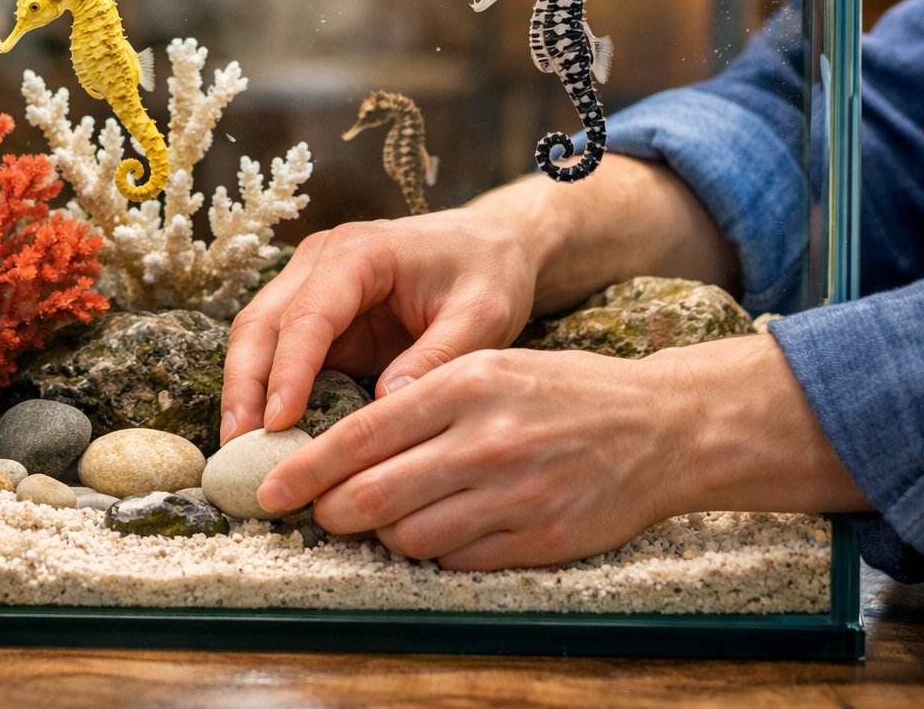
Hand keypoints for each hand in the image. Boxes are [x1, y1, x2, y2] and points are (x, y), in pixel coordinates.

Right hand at [221, 208, 540, 443]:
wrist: (488, 247)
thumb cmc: (487, 274)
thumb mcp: (482, 315)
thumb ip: (438, 357)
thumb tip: (386, 406)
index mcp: (358, 253)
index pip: (308, 315)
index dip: (289, 371)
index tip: (279, 423)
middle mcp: (319, 263)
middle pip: (261, 323)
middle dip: (245, 386)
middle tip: (238, 447)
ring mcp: (308, 286)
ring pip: (256, 338)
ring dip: (243, 392)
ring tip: (239, 450)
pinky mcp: (313, 316)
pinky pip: (275, 354)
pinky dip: (263, 393)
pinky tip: (262, 437)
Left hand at [254, 333, 870, 569]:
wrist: (661, 425)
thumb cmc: (558, 391)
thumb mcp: (486, 367)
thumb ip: (416, 400)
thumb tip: (343, 449)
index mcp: (464, 385)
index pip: (360, 436)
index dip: (305, 469)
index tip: (268, 490)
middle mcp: (484, 440)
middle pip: (370, 496)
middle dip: (331, 512)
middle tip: (322, 512)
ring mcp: (513, 495)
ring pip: (408, 536)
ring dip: (385, 534)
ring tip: (395, 515)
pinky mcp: (539, 539)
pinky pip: (456, 561)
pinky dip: (437, 551)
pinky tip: (449, 527)